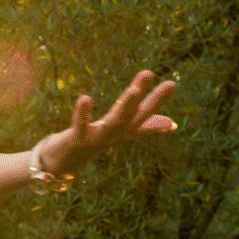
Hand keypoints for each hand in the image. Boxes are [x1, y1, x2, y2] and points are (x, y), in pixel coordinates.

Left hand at [38, 70, 176, 176]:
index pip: (145, 112)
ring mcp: (97, 138)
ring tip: (133, 90)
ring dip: (124, 107)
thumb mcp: (121, 131)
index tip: (173, 83)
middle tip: (150, 74)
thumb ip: (146, 125)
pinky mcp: (78, 139)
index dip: (158, 99)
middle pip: (133, 114)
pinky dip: (83, 113)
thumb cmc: (94, 142)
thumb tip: (173, 123)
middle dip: (143, 97)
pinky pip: (81, 125)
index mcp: (124, 129)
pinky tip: (85, 98)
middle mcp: (114, 134)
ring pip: (114, 122)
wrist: (65, 164)